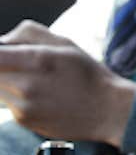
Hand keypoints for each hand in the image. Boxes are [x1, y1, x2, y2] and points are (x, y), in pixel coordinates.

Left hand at [0, 21, 135, 145]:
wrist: (107, 110)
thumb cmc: (88, 73)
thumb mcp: (65, 43)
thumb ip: (28, 33)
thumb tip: (3, 40)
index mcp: (37, 59)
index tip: (4, 51)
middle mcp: (25, 85)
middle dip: (3, 64)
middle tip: (22, 62)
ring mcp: (22, 106)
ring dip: (7, 80)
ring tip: (35, 78)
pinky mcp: (23, 120)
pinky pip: (7, 103)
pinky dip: (16, 96)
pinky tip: (41, 94)